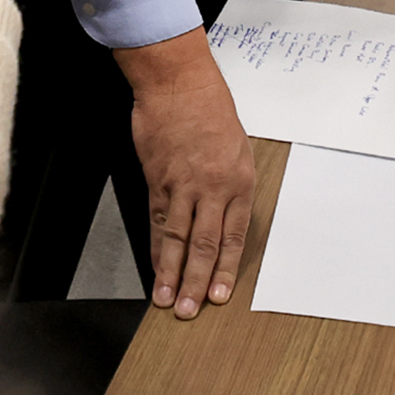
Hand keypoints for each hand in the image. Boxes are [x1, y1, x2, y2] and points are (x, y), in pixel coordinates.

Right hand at [117, 30, 255, 315]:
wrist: (178, 84)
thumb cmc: (209, 110)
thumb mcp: (237, 147)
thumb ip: (231, 186)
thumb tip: (225, 219)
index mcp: (240, 181)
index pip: (235, 236)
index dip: (228, 270)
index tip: (221, 296)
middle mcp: (213, 188)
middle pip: (206, 245)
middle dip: (198, 281)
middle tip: (190, 310)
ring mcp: (183, 186)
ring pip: (179, 239)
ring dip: (171, 273)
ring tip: (167, 300)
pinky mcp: (158, 181)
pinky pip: (158, 221)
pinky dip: (154, 248)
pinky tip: (154, 268)